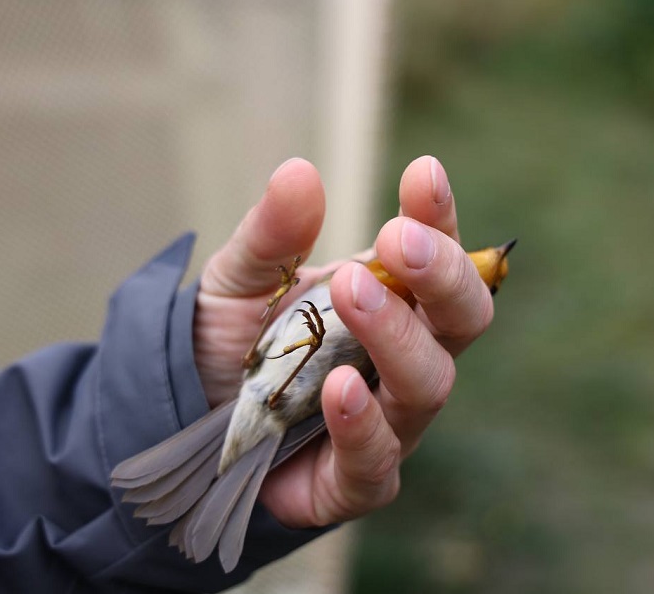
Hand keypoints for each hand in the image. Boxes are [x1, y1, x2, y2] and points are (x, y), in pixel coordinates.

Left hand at [193, 156, 494, 527]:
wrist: (190, 420)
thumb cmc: (235, 345)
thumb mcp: (241, 280)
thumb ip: (272, 236)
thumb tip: (298, 174)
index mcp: (391, 302)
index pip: (440, 257)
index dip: (440, 218)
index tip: (423, 174)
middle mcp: (404, 359)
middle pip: (462, 320)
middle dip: (441, 276)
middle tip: (396, 239)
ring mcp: (390, 422)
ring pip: (428, 384)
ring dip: (397, 336)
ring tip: (353, 293)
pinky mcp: (356, 479)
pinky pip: (377, 459)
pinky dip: (362, 424)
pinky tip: (339, 389)